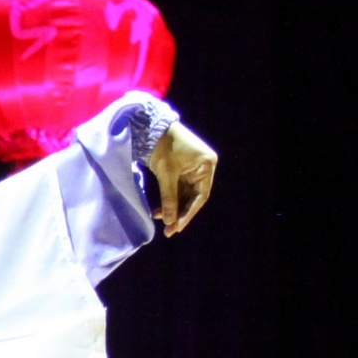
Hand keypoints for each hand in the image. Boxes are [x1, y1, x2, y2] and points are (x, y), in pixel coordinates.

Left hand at [146, 121, 217, 235]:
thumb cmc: (162, 146)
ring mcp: (193, 168)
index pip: (201, 196)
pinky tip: (159, 210)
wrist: (151, 126)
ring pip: (184, 194)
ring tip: (162, 221)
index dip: (189, 213)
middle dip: (180, 213)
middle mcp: (204, 167)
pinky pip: (178, 188)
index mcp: (207, 165)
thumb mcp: (166, 173)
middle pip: (193, 197)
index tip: (177, 227)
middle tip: (169, 230)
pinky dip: (170, 199)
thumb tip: (170, 221)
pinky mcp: (182, 169)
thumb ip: (169, 198)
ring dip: (173, 207)